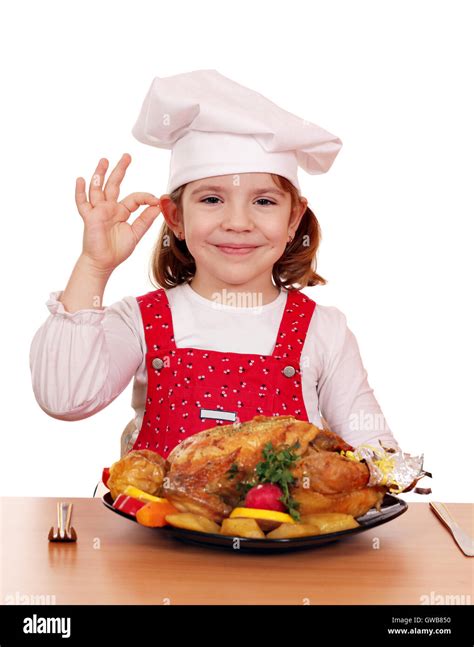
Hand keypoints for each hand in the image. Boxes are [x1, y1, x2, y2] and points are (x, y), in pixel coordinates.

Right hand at [75, 153, 160, 273]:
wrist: (103, 262)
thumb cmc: (117, 250)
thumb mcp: (136, 234)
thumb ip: (145, 220)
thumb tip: (158, 207)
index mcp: (122, 211)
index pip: (135, 198)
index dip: (146, 197)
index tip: (156, 200)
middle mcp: (109, 208)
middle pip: (114, 184)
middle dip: (120, 170)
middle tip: (127, 156)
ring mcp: (98, 211)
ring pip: (98, 188)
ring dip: (100, 174)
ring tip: (104, 160)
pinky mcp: (89, 217)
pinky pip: (82, 203)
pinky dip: (80, 191)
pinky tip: (81, 180)